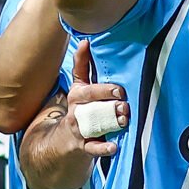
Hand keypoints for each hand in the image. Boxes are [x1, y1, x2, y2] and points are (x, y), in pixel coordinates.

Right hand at [63, 42, 126, 159]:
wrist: (66, 139)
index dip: (100, 86)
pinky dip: (103, 148)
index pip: (87, 87)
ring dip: (108, 122)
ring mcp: (80, 129)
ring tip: (123, 120)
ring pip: (92, 124)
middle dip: (107, 101)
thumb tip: (85, 40)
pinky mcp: (84, 146)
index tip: (117, 87)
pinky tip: (114, 147)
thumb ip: (83, 66)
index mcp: (77, 95)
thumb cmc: (80, 107)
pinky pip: (93, 148)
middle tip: (123, 101)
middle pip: (90, 104)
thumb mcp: (79, 86)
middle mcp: (77, 111)